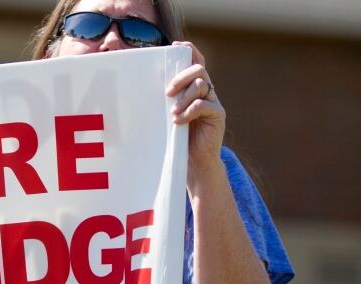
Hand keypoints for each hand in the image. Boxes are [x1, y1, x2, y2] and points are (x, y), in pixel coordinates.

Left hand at [165, 41, 225, 186]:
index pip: (196, 61)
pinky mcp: (218, 115)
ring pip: (201, 85)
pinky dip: (189, 111)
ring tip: (172, 112)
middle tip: (167, 92)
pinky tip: (178, 121)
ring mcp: (213, 102)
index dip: (189, 50)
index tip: (175, 45)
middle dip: (181, 77)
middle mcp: (206, 92)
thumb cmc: (177, 137)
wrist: (194, 162)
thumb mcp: (168, 115)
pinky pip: (205, 105)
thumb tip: (141, 86)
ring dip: (183, 97)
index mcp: (194, 88)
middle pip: (199, 70)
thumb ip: (165, 100)